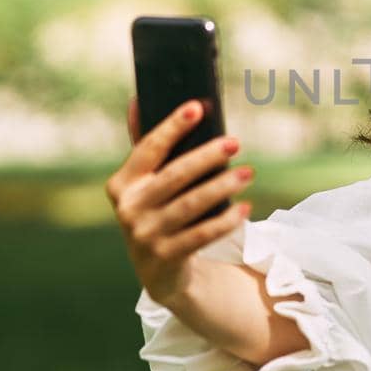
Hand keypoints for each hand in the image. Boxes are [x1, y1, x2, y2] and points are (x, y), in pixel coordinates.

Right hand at [105, 97, 253, 307]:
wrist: (158, 270)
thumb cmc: (156, 212)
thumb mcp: (145, 184)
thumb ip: (145, 147)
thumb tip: (137, 100)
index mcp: (122, 183)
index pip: (148, 148)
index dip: (172, 126)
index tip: (197, 106)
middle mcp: (129, 208)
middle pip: (174, 176)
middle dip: (206, 157)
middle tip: (235, 142)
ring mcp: (145, 236)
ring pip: (191, 205)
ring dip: (222, 187)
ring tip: (248, 173)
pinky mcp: (166, 258)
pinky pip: (201, 235)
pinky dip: (225, 220)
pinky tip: (245, 207)